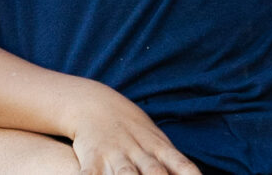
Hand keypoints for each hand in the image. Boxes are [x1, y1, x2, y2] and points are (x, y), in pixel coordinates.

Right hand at [64, 82, 200, 174]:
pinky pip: (90, 174)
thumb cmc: (132, 129)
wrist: (95, 104)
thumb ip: (173, 162)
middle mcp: (139, 152)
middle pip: (155, 172)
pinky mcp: (93, 160)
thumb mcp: (155, 140)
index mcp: (159, 147)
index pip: (181, 164)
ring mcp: (115, 155)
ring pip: (126, 174)